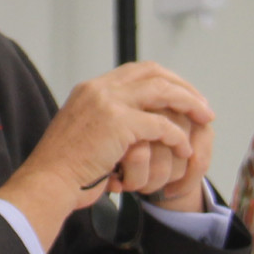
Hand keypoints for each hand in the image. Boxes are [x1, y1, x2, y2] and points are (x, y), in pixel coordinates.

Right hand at [19, 62, 213, 209]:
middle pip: (154, 72)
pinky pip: (160, 125)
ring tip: (205, 118)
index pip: (137, 71)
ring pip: (162, 91)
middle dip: (183, 87)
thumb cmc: (64, 168)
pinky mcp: (118, 123)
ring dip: (189, 104)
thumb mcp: (83, 133)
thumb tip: (133, 130)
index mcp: (91, 89)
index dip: (164, 80)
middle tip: (203, 105)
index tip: (182, 96)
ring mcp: (108, 102)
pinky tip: (185, 148)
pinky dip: (177, 136)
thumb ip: (105, 122)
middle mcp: (99, 89)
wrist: (48, 182)